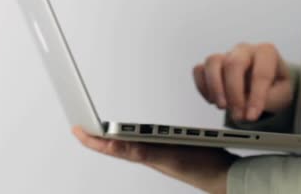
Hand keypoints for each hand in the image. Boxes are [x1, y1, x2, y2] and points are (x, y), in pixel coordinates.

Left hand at [72, 127, 235, 193]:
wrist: (224, 175)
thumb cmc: (200, 169)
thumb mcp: (169, 157)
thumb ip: (143, 150)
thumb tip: (115, 144)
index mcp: (144, 154)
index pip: (111, 147)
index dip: (92, 140)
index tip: (76, 129)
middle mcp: (147, 153)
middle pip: (115, 145)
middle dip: (96, 137)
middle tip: (79, 126)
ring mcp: (157, 152)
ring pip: (127, 144)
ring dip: (110, 137)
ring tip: (96, 130)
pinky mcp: (168, 148)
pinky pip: (142, 141)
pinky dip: (130, 136)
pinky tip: (130, 134)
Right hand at [193, 43, 293, 121]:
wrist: (268, 82)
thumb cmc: (276, 86)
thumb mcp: (282, 94)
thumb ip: (266, 100)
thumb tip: (246, 108)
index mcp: (266, 52)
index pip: (260, 73)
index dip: (255, 97)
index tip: (251, 116)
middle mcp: (245, 50)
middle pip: (233, 64)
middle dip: (234, 93)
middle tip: (237, 115)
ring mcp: (226, 54)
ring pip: (212, 62)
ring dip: (215, 88)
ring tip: (222, 107)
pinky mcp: (212, 64)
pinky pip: (199, 70)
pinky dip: (202, 87)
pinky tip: (212, 100)